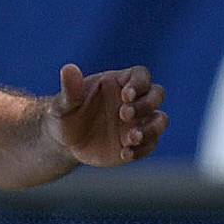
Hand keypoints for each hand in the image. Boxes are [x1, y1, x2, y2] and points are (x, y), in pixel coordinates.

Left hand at [50, 61, 167, 168]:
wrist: (65, 143)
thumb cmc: (65, 116)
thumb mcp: (63, 105)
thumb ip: (70, 89)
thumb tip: (69, 69)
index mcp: (119, 83)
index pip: (141, 75)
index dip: (139, 83)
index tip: (126, 95)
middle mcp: (134, 101)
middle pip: (157, 94)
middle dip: (146, 104)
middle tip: (124, 115)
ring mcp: (138, 123)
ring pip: (160, 120)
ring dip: (151, 128)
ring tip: (131, 138)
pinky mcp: (138, 143)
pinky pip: (151, 145)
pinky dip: (141, 150)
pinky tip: (124, 153)